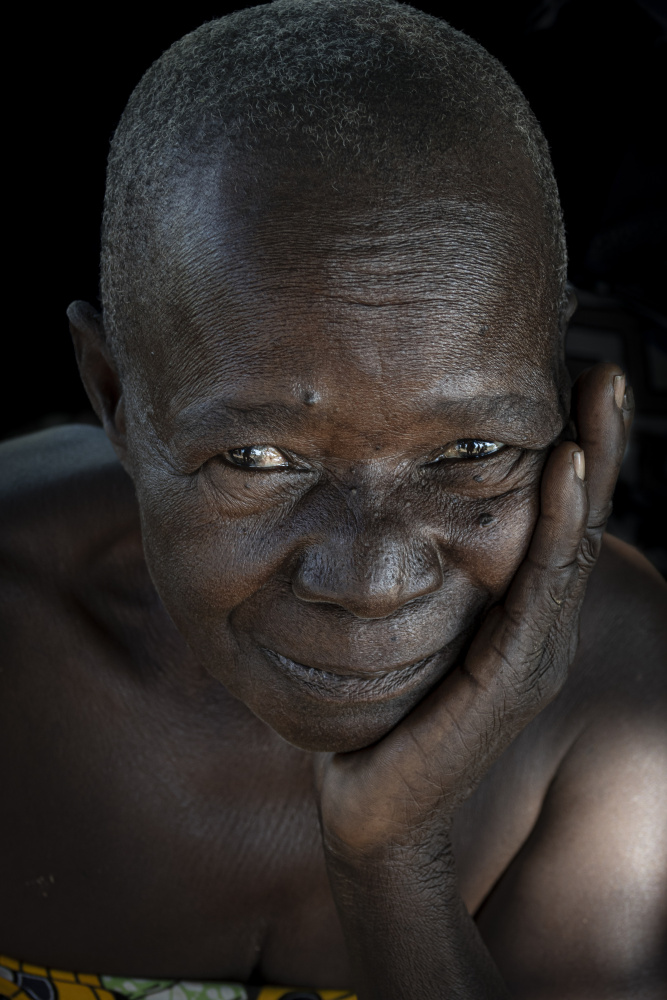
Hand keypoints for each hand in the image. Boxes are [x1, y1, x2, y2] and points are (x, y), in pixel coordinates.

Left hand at [316, 364, 633, 854]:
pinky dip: (557, 521)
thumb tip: (392, 502)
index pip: (554, 521)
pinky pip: (540, 585)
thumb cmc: (383, 711)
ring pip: (571, 543)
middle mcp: (537, 627)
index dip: (577, 454)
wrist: (368, 802)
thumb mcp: (406, 627)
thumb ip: (421, 578)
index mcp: (516, 613)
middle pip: (577, 522)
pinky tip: (563, 468)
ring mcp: (533, 652)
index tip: (578, 382)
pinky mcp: (513, 676)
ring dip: (589, 465)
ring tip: (598, 398)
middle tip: (606, 372)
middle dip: (599, 443)